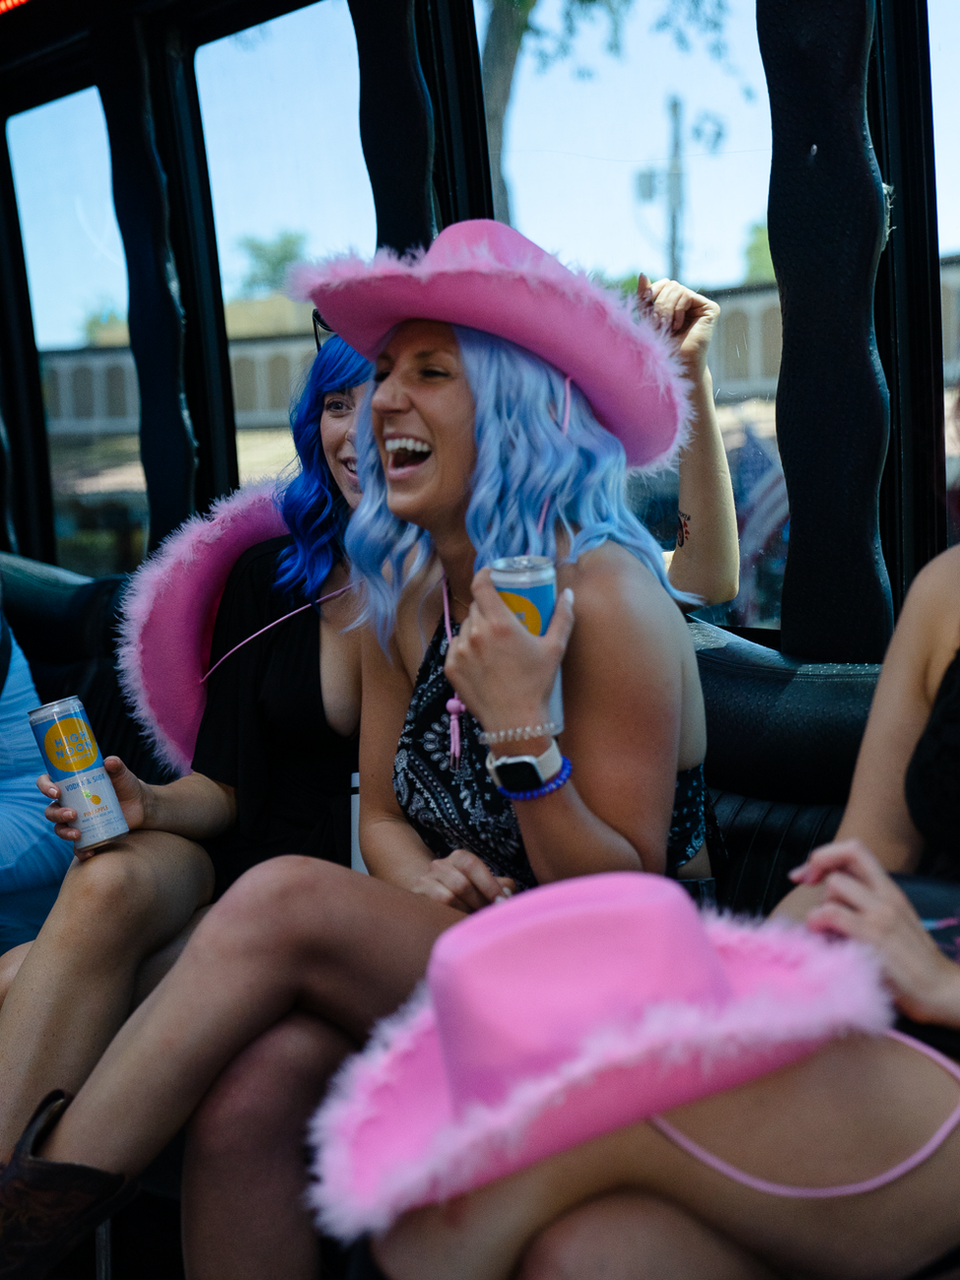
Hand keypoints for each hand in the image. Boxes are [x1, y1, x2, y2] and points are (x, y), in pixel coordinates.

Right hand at [37, 756, 148, 859]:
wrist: (140, 805)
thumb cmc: (126, 785)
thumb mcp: (121, 774)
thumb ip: (115, 765)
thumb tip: (109, 762)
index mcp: (70, 785)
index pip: (47, 783)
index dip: (45, 787)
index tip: (56, 792)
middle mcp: (69, 803)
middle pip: (51, 810)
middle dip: (57, 814)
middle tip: (73, 814)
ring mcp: (76, 821)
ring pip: (60, 828)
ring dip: (64, 833)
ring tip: (78, 834)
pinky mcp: (87, 834)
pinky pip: (77, 847)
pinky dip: (80, 851)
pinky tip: (89, 852)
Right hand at [411, 848, 515, 913]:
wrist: (431, 894)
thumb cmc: (468, 892)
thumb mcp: (485, 884)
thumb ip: (501, 886)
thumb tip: (507, 896)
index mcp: (459, 857)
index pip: (472, 865)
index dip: (489, 885)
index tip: (502, 903)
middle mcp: (440, 865)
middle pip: (461, 884)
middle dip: (478, 903)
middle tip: (489, 917)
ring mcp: (425, 880)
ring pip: (448, 898)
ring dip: (465, 911)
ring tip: (475, 921)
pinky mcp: (416, 896)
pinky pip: (435, 907)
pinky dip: (450, 916)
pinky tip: (458, 922)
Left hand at [444, 569, 573, 733]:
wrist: (514, 721)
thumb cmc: (536, 685)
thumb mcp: (554, 649)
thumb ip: (563, 618)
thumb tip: (568, 594)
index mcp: (499, 623)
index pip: (481, 586)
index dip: (484, 574)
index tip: (491, 574)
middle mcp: (476, 633)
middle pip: (476, 606)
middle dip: (487, 605)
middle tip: (500, 615)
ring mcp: (460, 651)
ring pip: (465, 626)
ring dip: (476, 627)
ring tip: (491, 640)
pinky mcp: (451, 667)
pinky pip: (456, 646)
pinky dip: (466, 647)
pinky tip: (480, 656)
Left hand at [638, 274, 717, 381]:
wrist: (676, 363)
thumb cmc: (662, 344)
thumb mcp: (648, 317)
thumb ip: (645, 296)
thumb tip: (642, 273)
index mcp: (676, 302)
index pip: (664, 283)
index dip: (653, 290)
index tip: (646, 303)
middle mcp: (691, 301)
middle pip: (670, 284)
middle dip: (659, 304)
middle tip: (659, 324)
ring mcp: (702, 304)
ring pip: (677, 289)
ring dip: (666, 309)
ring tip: (668, 327)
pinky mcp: (711, 308)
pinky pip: (686, 295)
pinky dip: (677, 310)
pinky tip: (679, 326)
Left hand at [791, 840, 959, 1025]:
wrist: (939, 989)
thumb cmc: (909, 961)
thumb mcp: (890, 922)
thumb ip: (865, 904)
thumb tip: (827, 898)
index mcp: (890, 890)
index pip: (855, 850)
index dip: (825, 855)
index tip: (806, 875)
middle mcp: (887, 896)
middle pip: (843, 858)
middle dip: (816, 866)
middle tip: (803, 886)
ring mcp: (881, 915)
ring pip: (834, 886)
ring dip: (820, 904)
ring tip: (824, 928)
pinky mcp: (872, 936)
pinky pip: (831, 914)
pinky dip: (817, 922)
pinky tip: (822, 938)